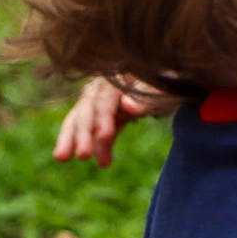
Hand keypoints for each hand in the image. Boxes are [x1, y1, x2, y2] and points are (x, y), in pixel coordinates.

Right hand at [54, 76, 174, 168]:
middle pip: (89, 108)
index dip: (104, 117)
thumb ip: (146, 97)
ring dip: (73, 138)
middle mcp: (106, 85)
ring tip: (61, 159)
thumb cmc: (172, 84)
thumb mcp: (165, 90)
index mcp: (121, 76)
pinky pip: (92, 128)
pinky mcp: (105, 113)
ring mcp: (102, 98)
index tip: (105, 137)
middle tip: (83, 156)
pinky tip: (97, 161)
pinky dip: (91, 143)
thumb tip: (126, 105)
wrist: (174, 82)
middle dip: (84, 132)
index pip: (106, 98)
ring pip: (81, 117)